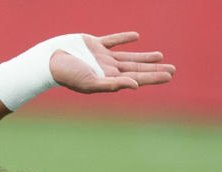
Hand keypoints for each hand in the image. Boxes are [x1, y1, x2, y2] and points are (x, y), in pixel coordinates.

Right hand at [53, 32, 174, 92]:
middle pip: (136, 68)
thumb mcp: (91, 82)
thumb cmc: (67, 74)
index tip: (170, 76)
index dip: (154, 77)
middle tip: (173, 70)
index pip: (137, 78)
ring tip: (160, 56)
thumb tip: (136, 85)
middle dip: (154, 69)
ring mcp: (100, 56)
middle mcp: (107, 68)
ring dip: (144, 57)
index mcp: (108, 78)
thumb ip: (113, 84)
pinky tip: (136, 37)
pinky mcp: (93, 44)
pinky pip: (112, 40)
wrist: (48, 61)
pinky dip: (124, 38)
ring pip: (128, 56)